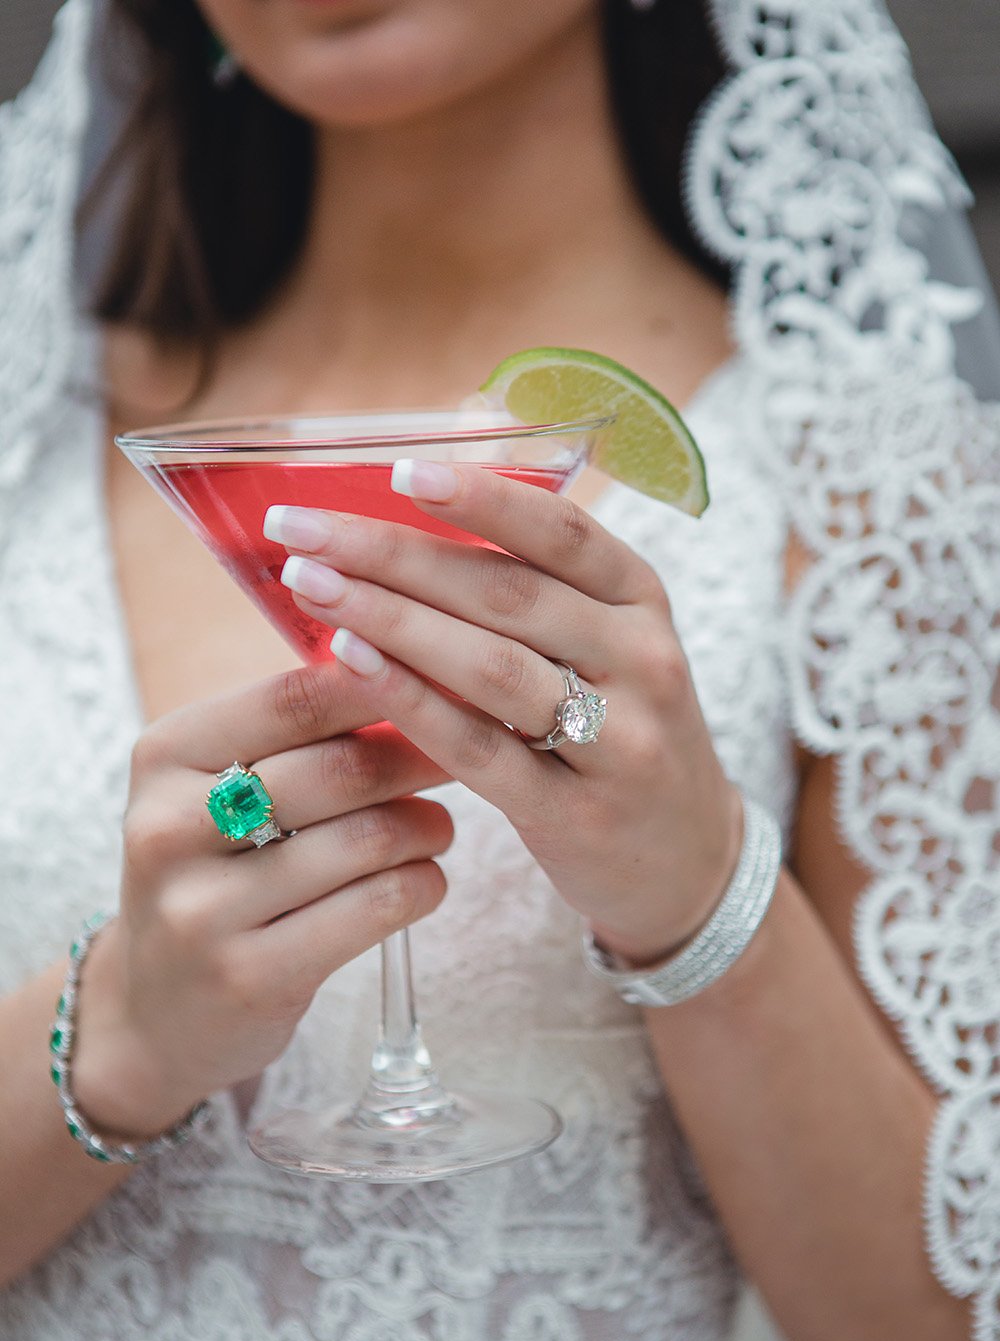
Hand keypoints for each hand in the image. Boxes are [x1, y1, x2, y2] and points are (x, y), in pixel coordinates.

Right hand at [73, 666, 451, 1136]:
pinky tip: (423, 880)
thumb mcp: (221, 788)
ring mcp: (204, 909)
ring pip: (368, 840)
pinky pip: (376, 908)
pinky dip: (422, 885)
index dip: (385, 683)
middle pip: (340, 770)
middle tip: (460, 758)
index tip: (442, 684)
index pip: (295, 697)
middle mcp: (170, 827)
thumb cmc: (218, 872)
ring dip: (428, 827)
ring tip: (438, 826)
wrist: (158, 1008)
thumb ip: (300, 733)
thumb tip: (418, 670)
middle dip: (419, 758)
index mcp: (165, 756)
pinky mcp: (250, 975)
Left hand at [264, 462, 741, 968]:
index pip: (561, 532)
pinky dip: (411, 702)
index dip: (480, 496)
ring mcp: (618, 741)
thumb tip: (424, 499)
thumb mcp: (607, 645)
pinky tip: (351, 663)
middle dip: (394, 553)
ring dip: (391, 618)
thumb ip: (533, 585)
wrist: (688, 858)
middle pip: (507, 592)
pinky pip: (480, 749)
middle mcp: (641, 660)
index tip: (398, 471)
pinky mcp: (577, 813)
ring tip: (311, 584)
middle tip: (302, 528)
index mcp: (642, 600)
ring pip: (492, 665)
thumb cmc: (619, 731)